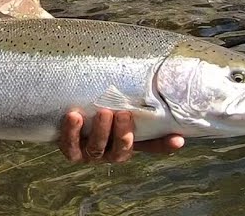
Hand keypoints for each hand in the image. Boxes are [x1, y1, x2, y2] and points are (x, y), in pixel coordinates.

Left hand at [58, 108, 184, 163]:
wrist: (66, 115)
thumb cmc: (97, 110)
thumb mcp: (117, 106)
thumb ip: (135, 103)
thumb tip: (162, 91)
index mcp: (126, 144)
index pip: (150, 147)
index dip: (164, 145)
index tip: (178, 139)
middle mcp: (109, 152)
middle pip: (120, 151)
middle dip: (123, 134)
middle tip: (124, 114)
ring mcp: (89, 153)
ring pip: (96, 149)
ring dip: (100, 132)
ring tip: (103, 112)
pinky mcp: (69, 149)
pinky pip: (70, 145)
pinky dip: (72, 131)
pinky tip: (74, 116)